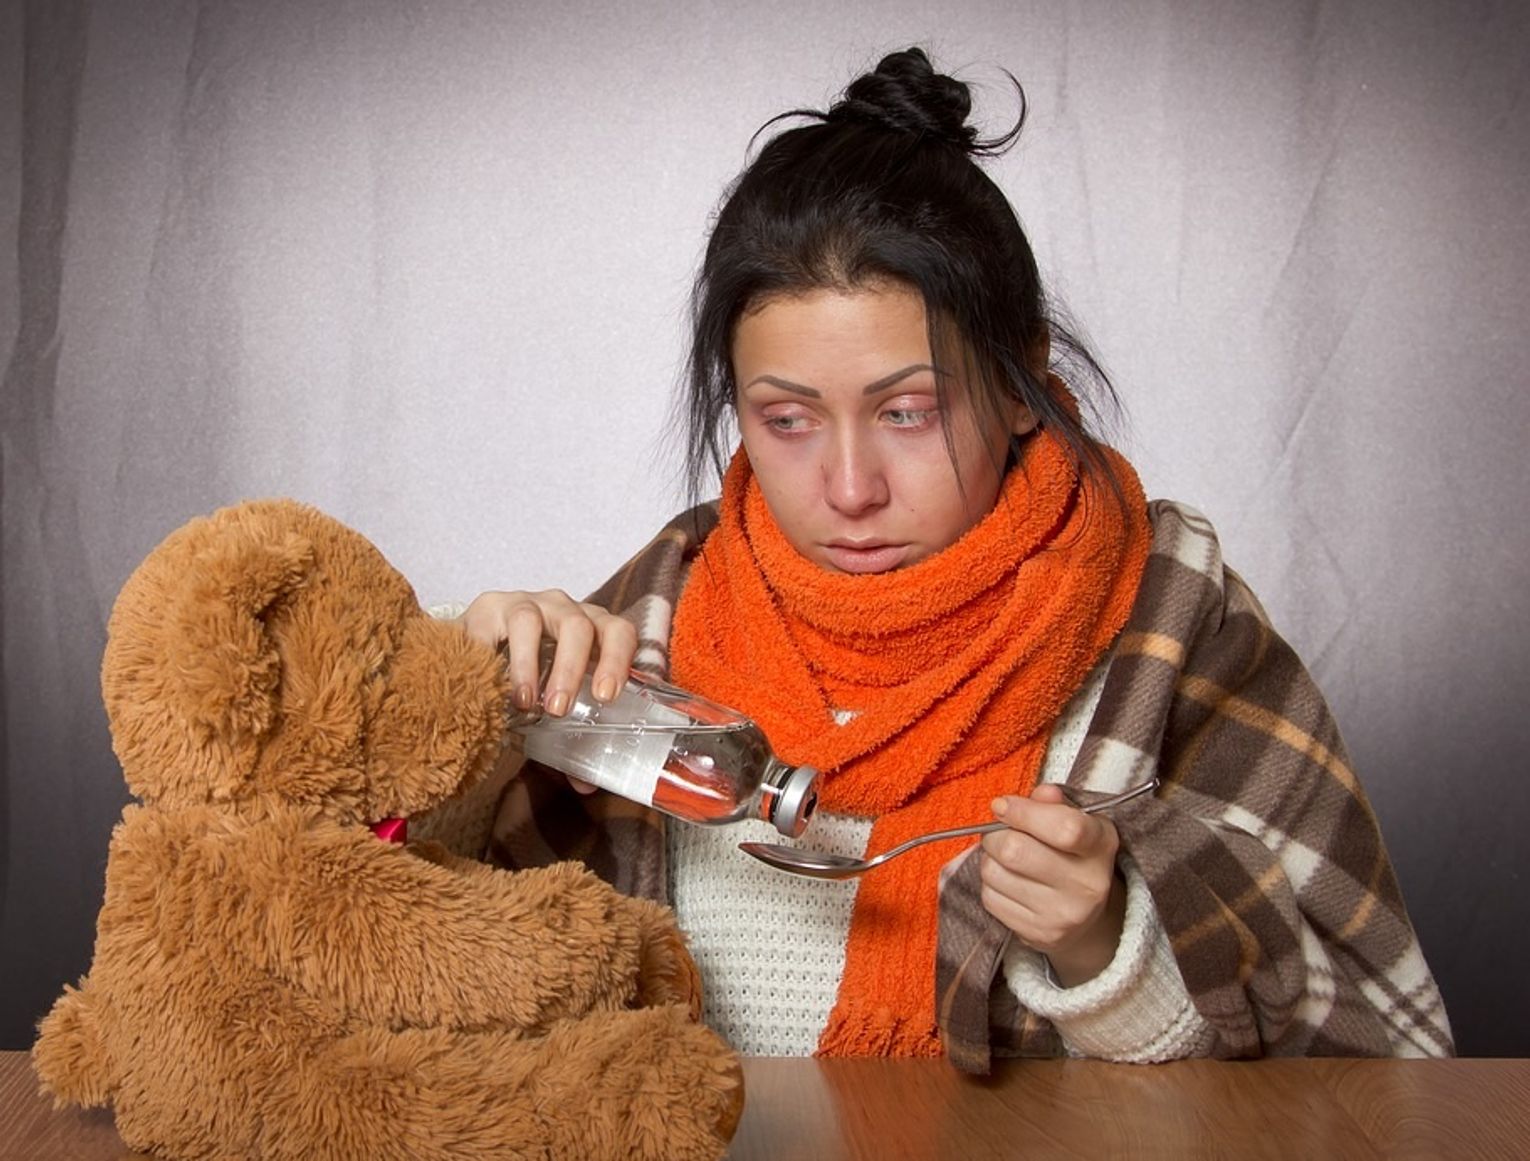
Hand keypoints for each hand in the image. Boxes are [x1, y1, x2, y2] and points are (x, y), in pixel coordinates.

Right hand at [460, 590, 636, 794]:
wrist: (480, 652)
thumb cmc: (531, 679)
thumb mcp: (554, 704)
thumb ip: (570, 739)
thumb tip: (586, 784)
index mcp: (593, 630)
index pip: (618, 632)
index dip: (617, 660)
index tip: (605, 696)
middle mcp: (563, 610)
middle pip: (578, 626)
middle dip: (570, 669)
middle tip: (558, 710)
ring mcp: (525, 604)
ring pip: (531, 621)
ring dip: (529, 664)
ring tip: (523, 702)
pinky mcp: (487, 607)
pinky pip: (488, 624)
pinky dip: (487, 653)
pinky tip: (484, 681)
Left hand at [978, 783, 1125, 986]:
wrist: (1087, 920)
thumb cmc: (1075, 856)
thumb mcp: (1078, 822)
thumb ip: (1056, 804)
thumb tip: (1040, 794)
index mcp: (1100, 846)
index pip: (1064, 828)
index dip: (1023, 812)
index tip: (1002, 805)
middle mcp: (1086, 885)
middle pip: (1015, 850)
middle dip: (995, 834)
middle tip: (998, 832)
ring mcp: (1062, 915)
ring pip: (994, 873)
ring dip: (989, 859)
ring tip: (1005, 858)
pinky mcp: (1037, 934)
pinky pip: (989, 898)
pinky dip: (990, 884)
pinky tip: (1007, 881)